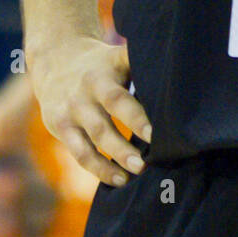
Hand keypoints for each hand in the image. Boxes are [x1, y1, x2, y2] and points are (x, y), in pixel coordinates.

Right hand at [28, 36, 151, 186]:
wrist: (56, 60)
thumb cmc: (102, 64)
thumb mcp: (118, 57)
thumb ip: (141, 65)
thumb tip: (181, 79)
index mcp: (104, 73)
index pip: (119, 98)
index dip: (136, 117)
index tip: (157, 132)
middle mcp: (85, 92)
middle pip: (105, 118)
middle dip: (127, 139)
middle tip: (149, 158)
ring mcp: (70, 111)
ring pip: (93, 139)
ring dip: (114, 159)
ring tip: (138, 171)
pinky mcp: (60, 128)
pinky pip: (80, 153)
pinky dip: (99, 169)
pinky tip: (120, 179)